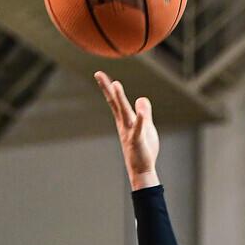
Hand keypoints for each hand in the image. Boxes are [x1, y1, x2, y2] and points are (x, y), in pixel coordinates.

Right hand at [94, 71, 159, 189]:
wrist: (142, 170)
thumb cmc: (143, 149)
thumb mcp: (146, 127)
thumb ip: (144, 112)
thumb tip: (141, 98)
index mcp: (125, 120)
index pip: (115, 101)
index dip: (108, 87)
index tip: (99, 74)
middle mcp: (124, 124)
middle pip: (115, 104)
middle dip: (108, 89)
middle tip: (98, 74)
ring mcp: (129, 132)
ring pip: (124, 113)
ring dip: (120, 99)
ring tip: (116, 85)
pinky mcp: (137, 141)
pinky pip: (139, 130)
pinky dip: (141, 121)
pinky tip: (141, 113)